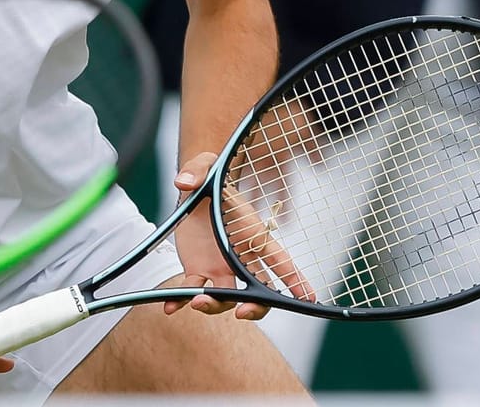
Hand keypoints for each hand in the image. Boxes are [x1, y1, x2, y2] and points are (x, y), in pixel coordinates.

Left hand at [168, 152, 312, 320]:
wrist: (194, 191)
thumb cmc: (211, 180)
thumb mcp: (205, 167)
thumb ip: (197, 170)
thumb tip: (185, 181)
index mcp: (253, 235)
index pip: (280, 260)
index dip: (296, 280)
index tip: (310, 300)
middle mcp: (241, 258)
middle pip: (257, 291)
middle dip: (255, 306)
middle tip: (241, 312)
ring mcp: (220, 268)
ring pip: (225, 297)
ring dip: (214, 305)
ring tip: (196, 303)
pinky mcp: (197, 270)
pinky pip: (191, 291)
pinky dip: (180, 302)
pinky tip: (169, 308)